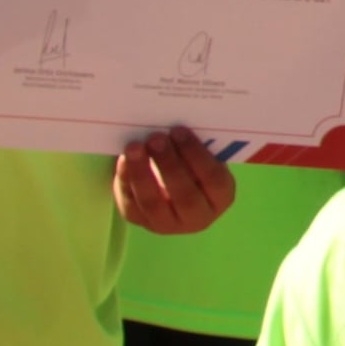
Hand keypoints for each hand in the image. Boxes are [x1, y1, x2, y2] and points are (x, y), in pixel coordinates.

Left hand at [115, 127, 235, 234]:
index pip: (213, 179)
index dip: (196, 155)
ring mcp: (167, 224)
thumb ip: (197, 146)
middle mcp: (198, 217)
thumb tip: (179, 121)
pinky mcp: (140, 221)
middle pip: (185, 196)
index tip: (179, 131)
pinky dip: (126, 180)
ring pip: (153, 204)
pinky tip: (123, 160)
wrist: (167, 188)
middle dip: (169, 165)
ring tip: (135, 147)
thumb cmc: (190, 164)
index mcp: (220, 198)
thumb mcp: (201, 157)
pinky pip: (131, 203)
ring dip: (143, 173)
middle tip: (156, 138)